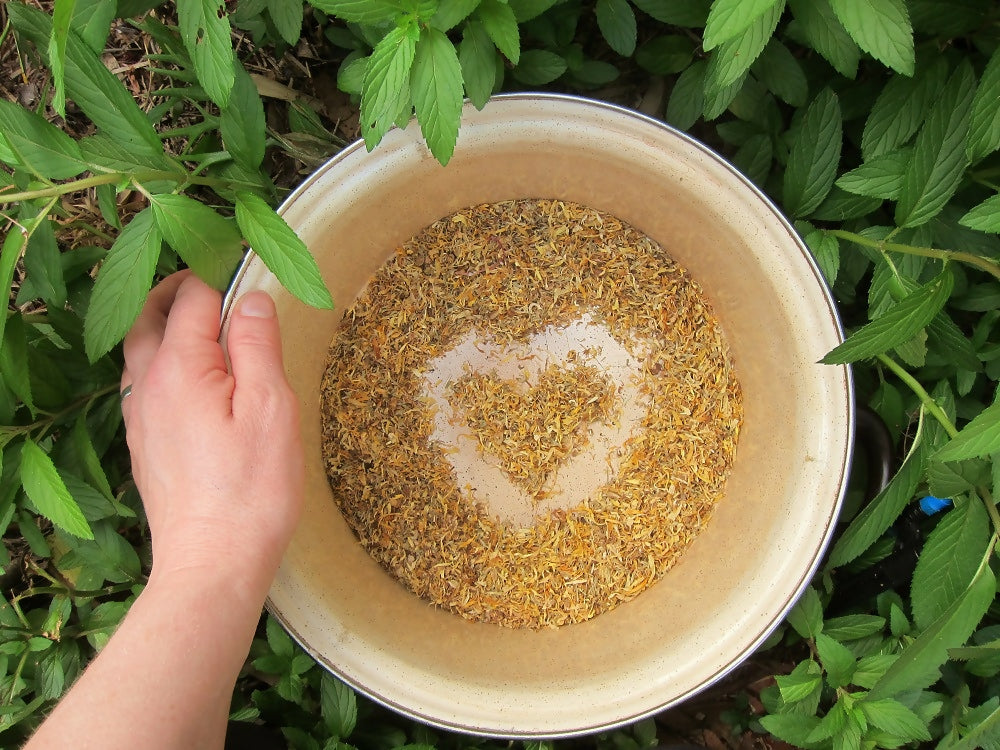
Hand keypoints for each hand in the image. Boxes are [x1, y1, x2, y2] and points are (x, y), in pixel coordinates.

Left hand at [121, 271, 302, 592]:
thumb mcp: (270, 408)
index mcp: (181, 367)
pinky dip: (160, 360)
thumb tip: (251, 298)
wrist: (212, 562)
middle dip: (177, 290)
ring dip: (163, 324)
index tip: (245, 263)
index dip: (219, 273)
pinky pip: (141, 384)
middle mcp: (148, 386)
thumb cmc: (251, 489)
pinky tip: (189, 378)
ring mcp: (140, 418)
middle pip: (149, 316)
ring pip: (138, 350)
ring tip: (199, 322)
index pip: (193, 297)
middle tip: (211, 280)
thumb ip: (256, 345)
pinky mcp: (143, 446)